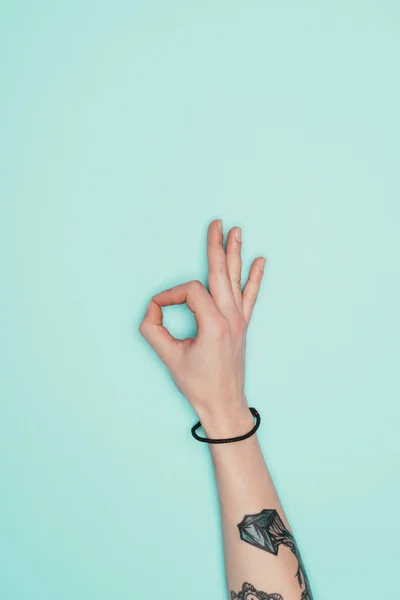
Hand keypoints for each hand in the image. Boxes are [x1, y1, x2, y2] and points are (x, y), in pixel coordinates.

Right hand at [139, 219, 265, 436]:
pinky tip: (261, 262)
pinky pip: (250, 296)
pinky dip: (255, 278)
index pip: (190, 291)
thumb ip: (153, 330)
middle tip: (216, 223)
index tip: (157, 310)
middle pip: (220, 273)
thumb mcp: (169, 358)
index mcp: (213, 323)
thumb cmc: (199, 384)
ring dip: (234, 254)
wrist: (224, 404)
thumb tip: (152, 310)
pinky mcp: (242, 325)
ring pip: (235, 279)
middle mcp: (230, 317)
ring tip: (236, 231)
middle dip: (216, 246)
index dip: (170, 295)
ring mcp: (239, 320)